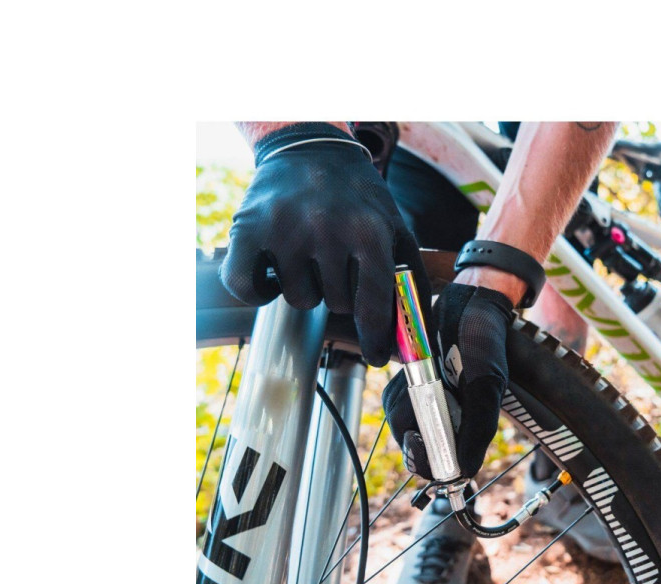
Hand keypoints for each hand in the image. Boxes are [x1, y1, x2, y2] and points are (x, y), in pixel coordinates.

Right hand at [220, 123, 428, 366]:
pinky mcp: (247, 230)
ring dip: (307, 287)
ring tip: (311, 253)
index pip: (374, 301)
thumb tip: (414, 348)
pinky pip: (249, 289)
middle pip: (338, 304)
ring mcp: (284, 229)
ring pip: (300, 301)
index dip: (377, 336)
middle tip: (339, 258)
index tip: (378, 358)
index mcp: (368, 229)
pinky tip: (275, 271)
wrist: (311, 149)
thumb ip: (410, 287)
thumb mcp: (397, 232)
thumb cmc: (360, 200)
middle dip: (342, 290)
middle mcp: (327, 228)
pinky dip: (261, 290)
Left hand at [382, 283, 513, 479]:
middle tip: (425, 398)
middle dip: (413, 426)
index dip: (429, 463)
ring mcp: (427, 406)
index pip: (444, 467)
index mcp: (470, 429)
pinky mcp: (410, 388)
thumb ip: (478, 429)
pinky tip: (414, 372)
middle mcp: (448, 422)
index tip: (421, 441)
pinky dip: (396, 390)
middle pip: (417, 450)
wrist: (468, 305)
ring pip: (401, 426)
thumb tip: (466, 471)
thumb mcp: (486, 387)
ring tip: (428, 376)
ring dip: (406, 403)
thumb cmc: (484, 344)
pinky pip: (392, 402)